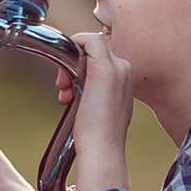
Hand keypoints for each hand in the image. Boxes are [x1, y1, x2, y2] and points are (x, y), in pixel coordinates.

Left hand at [65, 32, 134, 190]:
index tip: (70, 89)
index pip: (99, 57)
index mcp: (126, 78)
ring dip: (69, 67)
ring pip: (88, 47)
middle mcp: (125, 69)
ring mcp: (118, 68)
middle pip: (93, 50)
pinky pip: (89, 40)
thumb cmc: (98, 135)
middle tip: (64, 90)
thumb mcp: (98, 106)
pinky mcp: (105, 69)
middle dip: (73, 66)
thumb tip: (77, 85)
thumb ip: (94, 90)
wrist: (102, 149)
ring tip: (65, 93)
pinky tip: (65, 75)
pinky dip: (73, 48)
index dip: (80, 67)